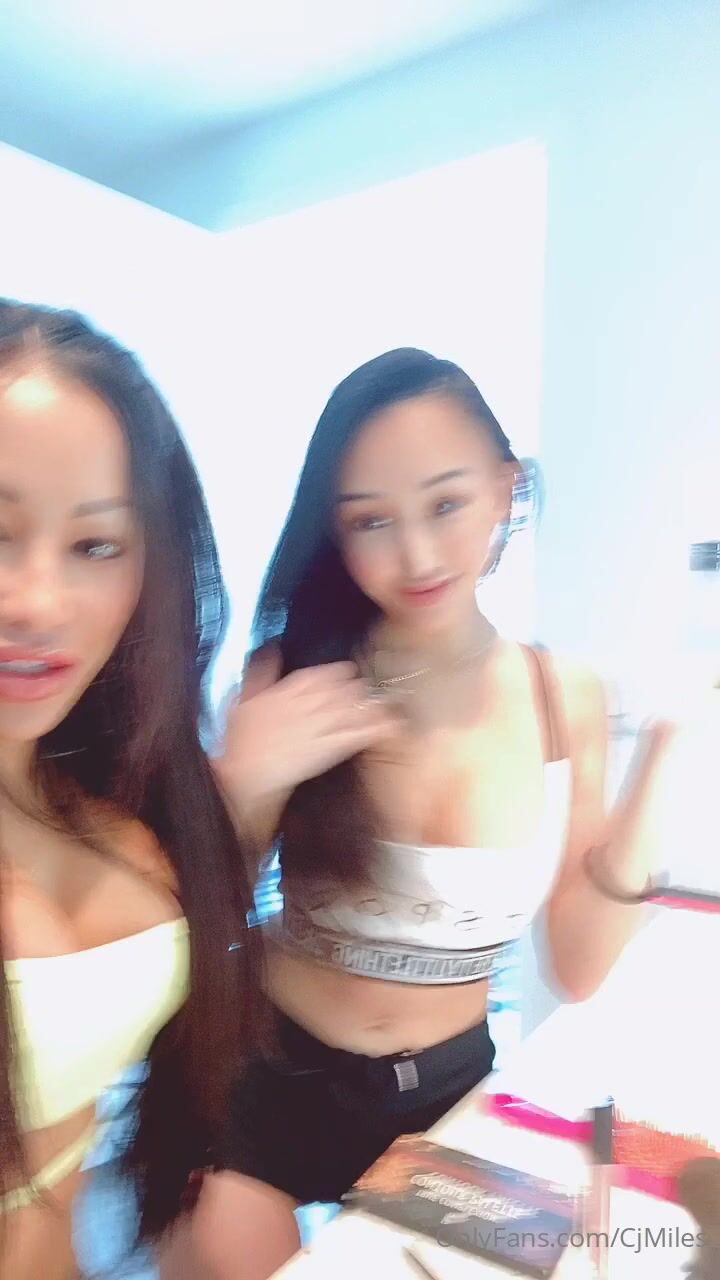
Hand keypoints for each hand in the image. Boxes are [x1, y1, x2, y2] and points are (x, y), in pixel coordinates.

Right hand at [214, 650, 396, 814]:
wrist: (244, 777)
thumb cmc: (238, 743)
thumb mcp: (242, 700)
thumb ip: (260, 673)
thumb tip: (270, 649)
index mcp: (285, 691)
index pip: (317, 675)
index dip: (335, 672)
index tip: (346, 671)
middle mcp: (306, 704)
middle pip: (339, 689)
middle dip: (355, 688)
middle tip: (366, 687)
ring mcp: (319, 726)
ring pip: (351, 708)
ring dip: (368, 705)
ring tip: (382, 704)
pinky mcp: (328, 749)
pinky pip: (356, 734)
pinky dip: (374, 729)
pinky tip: (387, 727)